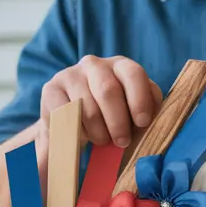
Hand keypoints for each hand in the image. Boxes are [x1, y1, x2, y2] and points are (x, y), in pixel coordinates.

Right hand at [40, 55, 163, 147]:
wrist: (74, 124)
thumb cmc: (113, 120)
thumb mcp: (134, 114)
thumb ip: (148, 112)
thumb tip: (154, 123)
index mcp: (121, 66)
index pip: (134, 73)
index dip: (139, 99)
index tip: (142, 123)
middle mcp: (95, 64)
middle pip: (108, 90)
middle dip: (118, 122)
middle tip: (121, 142)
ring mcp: (70, 74)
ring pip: (87, 107)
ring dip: (98, 132)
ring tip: (102, 140)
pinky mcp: (51, 89)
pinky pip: (66, 114)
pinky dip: (77, 131)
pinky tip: (82, 136)